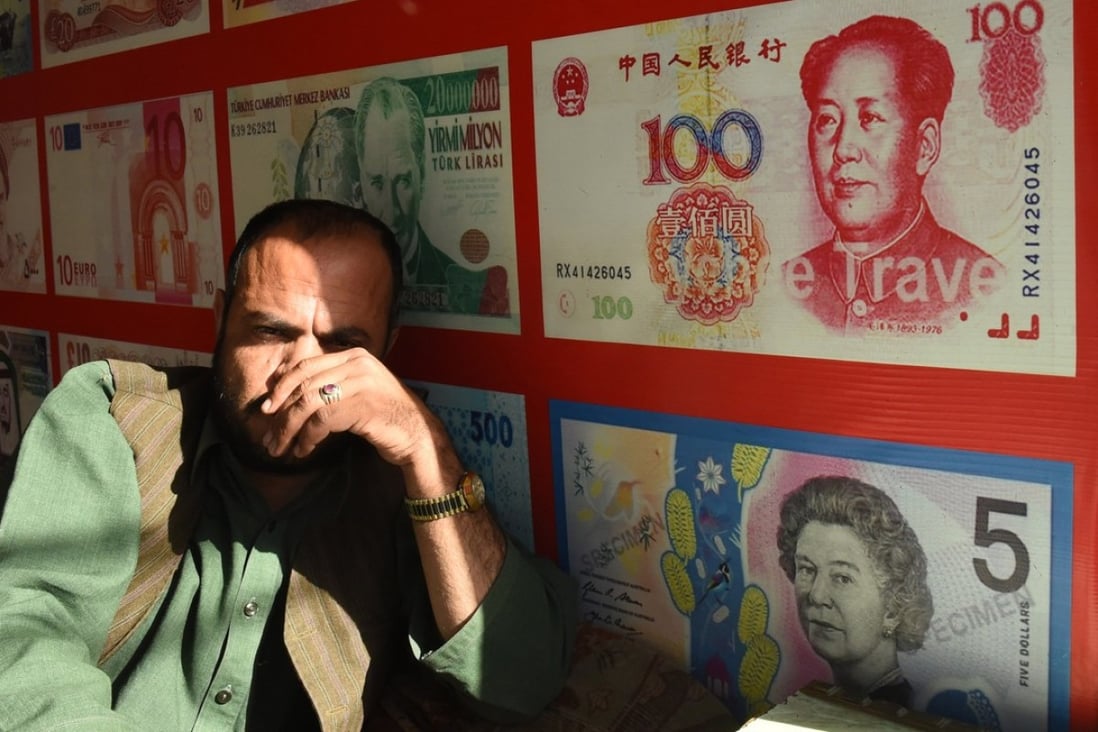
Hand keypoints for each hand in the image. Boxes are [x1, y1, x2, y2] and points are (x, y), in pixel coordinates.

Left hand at [259, 347, 440, 469]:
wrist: (418, 434)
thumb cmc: (385, 416)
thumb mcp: (358, 391)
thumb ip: (331, 384)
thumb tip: (287, 389)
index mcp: (354, 356)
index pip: (307, 365)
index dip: (283, 386)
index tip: (268, 408)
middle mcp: (357, 364)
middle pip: (304, 384)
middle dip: (281, 412)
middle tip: (269, 435)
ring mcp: (361, 383)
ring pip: (309, 403)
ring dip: (289, 429)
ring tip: (281, 448)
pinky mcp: (363, 405)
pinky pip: (322, 420)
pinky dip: (308, 438)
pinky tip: (304, 450)